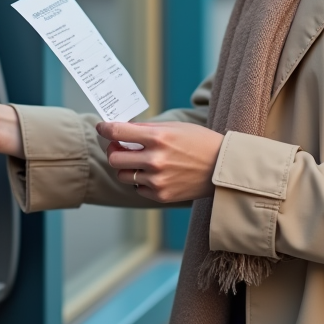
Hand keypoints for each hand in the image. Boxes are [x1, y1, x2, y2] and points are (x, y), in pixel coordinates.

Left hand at [97, 122, 223, 202]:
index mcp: (158, 137)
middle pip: (114, 158)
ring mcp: (157, 180)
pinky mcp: (161, 195)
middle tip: (119, 147)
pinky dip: (141, 181)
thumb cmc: (201, 142)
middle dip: (114, 151)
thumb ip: (147, 129)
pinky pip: (138, 189)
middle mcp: (155, 159)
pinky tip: (154, 174)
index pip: (117, 132)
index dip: (104, 128)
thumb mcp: (175, 127)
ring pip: (123, 176)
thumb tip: (122, 129)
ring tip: (139, 162)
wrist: (223, 167)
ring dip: (126, 168)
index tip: (101, 127)